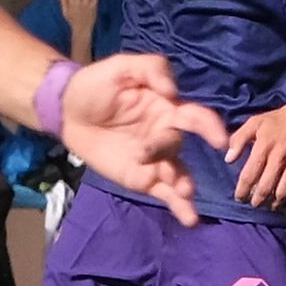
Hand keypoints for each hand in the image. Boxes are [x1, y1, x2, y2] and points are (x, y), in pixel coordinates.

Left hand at [63, 55, 226, 225]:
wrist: (67, 110)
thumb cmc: (97, 85)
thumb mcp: (122, 66)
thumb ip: (152, 69)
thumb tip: (173, 91)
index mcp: (167, 108)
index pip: (195, 117)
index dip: (210, 127)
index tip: (219, 140)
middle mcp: (166, 135)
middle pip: (176, 145)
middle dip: (168, 151)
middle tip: (147, 153)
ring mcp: (154, 159)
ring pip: (177, 173)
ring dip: (183, 185)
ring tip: (184, 193)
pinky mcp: (141, 178)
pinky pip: (164, 193)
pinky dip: (179, 206)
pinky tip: (190, 218)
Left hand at [222, 96, 285, 212]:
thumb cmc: (278, 120)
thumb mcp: (254, 123)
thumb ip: (238, 140)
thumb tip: (228, 159)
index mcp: (264, 146)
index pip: (250, 175)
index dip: (243, 190)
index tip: (239, 198)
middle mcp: (280, 157)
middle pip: (266, 187)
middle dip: (257, 200)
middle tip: (254, 204)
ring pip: (284, 191)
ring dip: (275, 204)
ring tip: (269, 207)